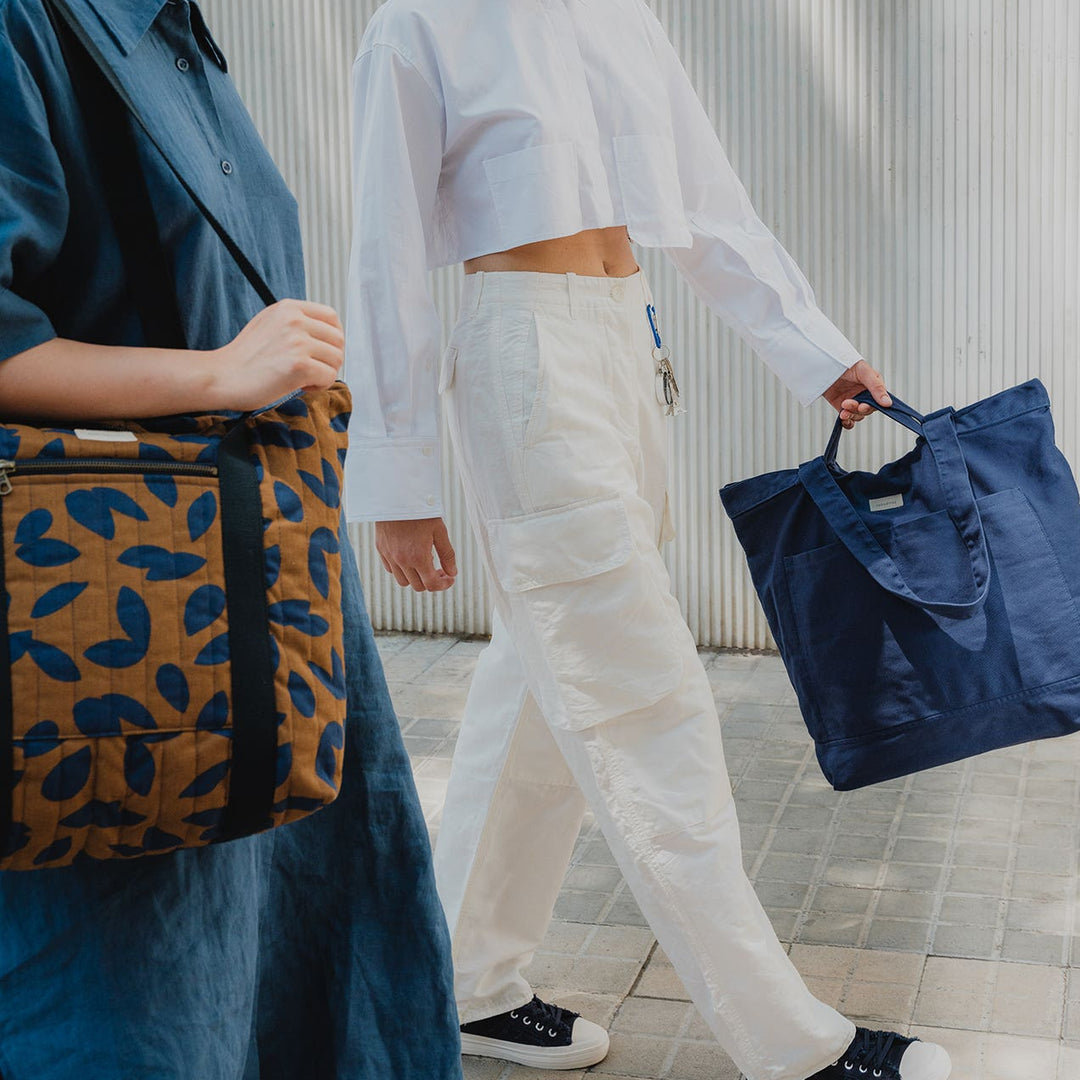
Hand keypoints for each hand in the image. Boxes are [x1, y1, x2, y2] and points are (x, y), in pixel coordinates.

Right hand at [210, 299, 343, 410]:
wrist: (222, 376)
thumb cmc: (243, 358)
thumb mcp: (268, 324)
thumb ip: (294, 323)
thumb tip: (324, 332)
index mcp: (288, 308)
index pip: (331, 316)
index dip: (333, 337)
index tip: (324, 351)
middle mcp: (294, 321)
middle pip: (338, 339)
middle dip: (330, 358)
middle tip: (313, 369)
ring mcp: (297, 342)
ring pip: (336, 359)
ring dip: (325, 373)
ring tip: (304, 378)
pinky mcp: (299, 365)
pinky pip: (329, 377)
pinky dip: (320, 386)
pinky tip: (301, 386)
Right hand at [376, 518, 457, 592]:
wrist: (397, 495)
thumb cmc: (421, 511)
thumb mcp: (439, 531)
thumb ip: (447, 555)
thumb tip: (453, 573)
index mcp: (418, 557)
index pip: (431, 585)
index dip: (443, 585)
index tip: (449, 578)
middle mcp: (401, 560)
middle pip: (418, 586)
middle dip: (431, 582)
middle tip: (440, 570)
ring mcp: (389, 556)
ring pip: (403, 581)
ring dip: (416, 578)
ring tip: (424, 563)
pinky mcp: (381, 549)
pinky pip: (391, 570)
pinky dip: (402, 570)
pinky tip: (410, 557)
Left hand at [823, 359, 892, 428]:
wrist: (825, 365)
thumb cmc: (847, 364)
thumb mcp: (864, 372)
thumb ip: (876, 387)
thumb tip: (888, 403)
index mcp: (874, 386)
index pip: (879, 402)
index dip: (871, 406)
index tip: (862, 407)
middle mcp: (865, 395)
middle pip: (867, 410)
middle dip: (857, 409)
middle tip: (848, 403)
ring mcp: (854, 401)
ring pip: (857, 415)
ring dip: (851, 415)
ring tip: (843, 409)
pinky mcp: (842, 407)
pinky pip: (848, 420)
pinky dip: (847, 422)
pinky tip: (843, 420)